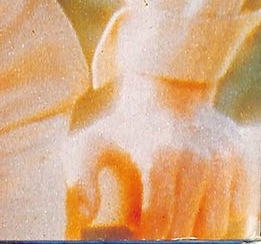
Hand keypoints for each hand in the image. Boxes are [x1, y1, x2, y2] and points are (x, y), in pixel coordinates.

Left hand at [66, 77, 257, 238]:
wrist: (166, 93)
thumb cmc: (125, 128)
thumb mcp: (91, 143)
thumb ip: (80, 177)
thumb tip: (85, 214)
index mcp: (158, 155)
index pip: (161, 216)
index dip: (151, 235)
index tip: (143, 239)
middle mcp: (195, 157)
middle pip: (191, 226)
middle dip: (173, 236)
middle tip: (160, 232)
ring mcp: (222, 159)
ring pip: (217, 223)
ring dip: (197, 229)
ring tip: (177, 220)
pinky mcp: (240, 161)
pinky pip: (239, 208)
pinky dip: (222, 214)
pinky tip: (199, 202)